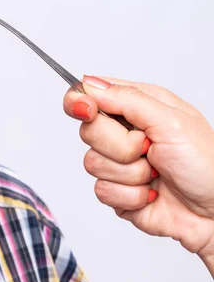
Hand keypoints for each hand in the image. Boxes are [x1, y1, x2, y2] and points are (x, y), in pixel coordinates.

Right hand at [63, 75, 213, 275]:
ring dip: (130, 174)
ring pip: (91, 163)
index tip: (87, 110)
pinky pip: (101, 191)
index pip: (91, 94)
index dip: (80, 101)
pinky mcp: (117, 192)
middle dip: (119, 145)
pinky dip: (129, 196)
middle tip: (148, 149)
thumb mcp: (172, 121)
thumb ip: (127, 99)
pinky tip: (151, 194)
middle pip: (87, 130)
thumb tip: (90, 85)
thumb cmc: (207, 165)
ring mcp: (119, 164)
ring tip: (156, 174)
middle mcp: (125, 133)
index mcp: (138, 107)